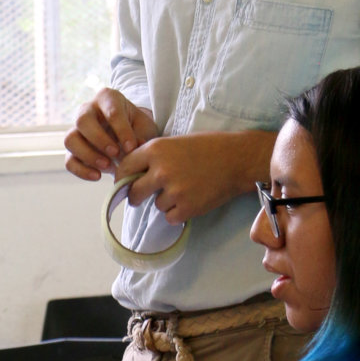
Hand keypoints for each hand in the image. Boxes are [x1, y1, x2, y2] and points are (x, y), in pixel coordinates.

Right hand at [64, 89, 158, 180]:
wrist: (129, 140)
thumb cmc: (137, 128)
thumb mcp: (144, 128)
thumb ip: (140, 135)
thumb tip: (133, 148)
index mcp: (107, 98)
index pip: (111, 111)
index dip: (121, 130)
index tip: (132, 147)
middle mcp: (87, 110)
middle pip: (82, 120)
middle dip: (99, 139)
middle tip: (116, 153)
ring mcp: (77, 130)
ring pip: (70, 139)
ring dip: (88, 155)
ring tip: (107, 166)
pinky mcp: (73, 150)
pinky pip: (69, 160)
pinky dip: (81, 170)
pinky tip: (98, 176)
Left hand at [117, 130, 275, 222]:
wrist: (237, 159)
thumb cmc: (207, 147)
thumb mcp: (174, 143)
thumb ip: (152, 157)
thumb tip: (130, 174)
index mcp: (155, 150)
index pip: (125, 168)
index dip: (122, 178)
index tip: (124, 183)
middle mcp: (161, 171)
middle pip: (134, 192)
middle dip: (136, 196)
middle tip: (142, 196)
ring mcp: (174, 191)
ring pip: (156, 205)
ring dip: (166, 202)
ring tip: (185, 189)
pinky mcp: (187, 208)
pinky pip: (170, 217)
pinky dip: (179, 212)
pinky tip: (192, 199)